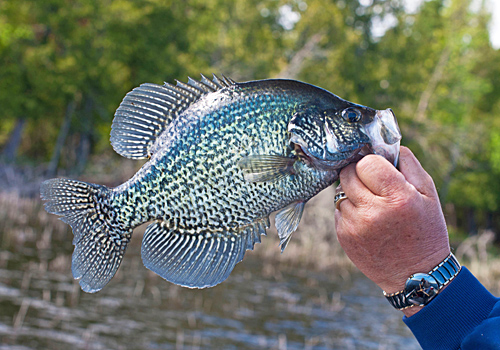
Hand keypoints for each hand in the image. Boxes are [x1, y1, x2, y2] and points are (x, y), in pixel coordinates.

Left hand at [334, 146, 449, 316]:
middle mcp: (372, 212)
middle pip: (348, 175)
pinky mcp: (344, 237)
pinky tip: (366, 221)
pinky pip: (338, 211)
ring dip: (353, 194)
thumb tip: (386, 145)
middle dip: (358, 175)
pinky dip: (349, 211)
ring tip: (372, 207)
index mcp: (397, 198)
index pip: (367, 163)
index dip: (372, 164)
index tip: (378, 171)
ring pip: (340, 192)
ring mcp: (355, 226)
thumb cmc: (425, 231)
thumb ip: (408, 165)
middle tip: (372, 185)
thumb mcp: (429, 195)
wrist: (415, 275)